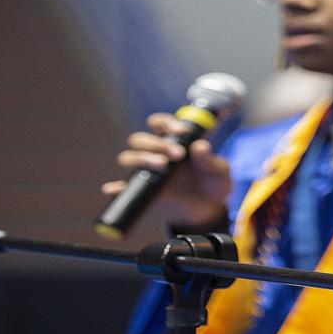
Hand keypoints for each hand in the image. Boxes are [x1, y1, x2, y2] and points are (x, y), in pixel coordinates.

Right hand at [101, 113, 232, 227]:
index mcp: (173, 142)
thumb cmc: (213, 184)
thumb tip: (200, 146)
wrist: (211, 211)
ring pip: (128, 157)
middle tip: (178, 154)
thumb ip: (210, 160)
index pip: (158, 124)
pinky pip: (123, 190)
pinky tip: (113, 189)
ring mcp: (147, 172)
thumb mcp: (219, 171)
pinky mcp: (144, 192)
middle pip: (140, 139)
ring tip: (163, 165)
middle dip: (156, 143)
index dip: (165, 123)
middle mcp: (155, 154)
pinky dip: (116, 188)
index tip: (181, 131)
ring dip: (142, 157)